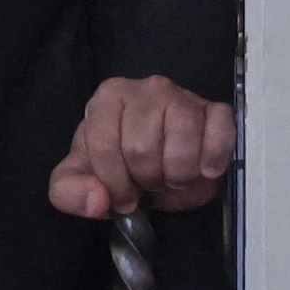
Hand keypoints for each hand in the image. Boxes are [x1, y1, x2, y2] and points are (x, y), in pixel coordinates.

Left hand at [48, 75, 234, 219]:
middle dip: (147, 179)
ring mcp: (181, 96)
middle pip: (142, 148)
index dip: (115, 183)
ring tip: (173, 177)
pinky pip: (220, 132)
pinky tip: (205, 170)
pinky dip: (214, 158)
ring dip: (179, 174)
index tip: (124, 196)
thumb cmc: (116, 161)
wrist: (155, 157)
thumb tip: (97, 200)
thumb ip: (70, 191)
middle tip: (150, 182)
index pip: (103, 145)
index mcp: (107, 98)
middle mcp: (144, 89)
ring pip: (181, 141)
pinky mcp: (214, 110)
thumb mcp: (81, 177)